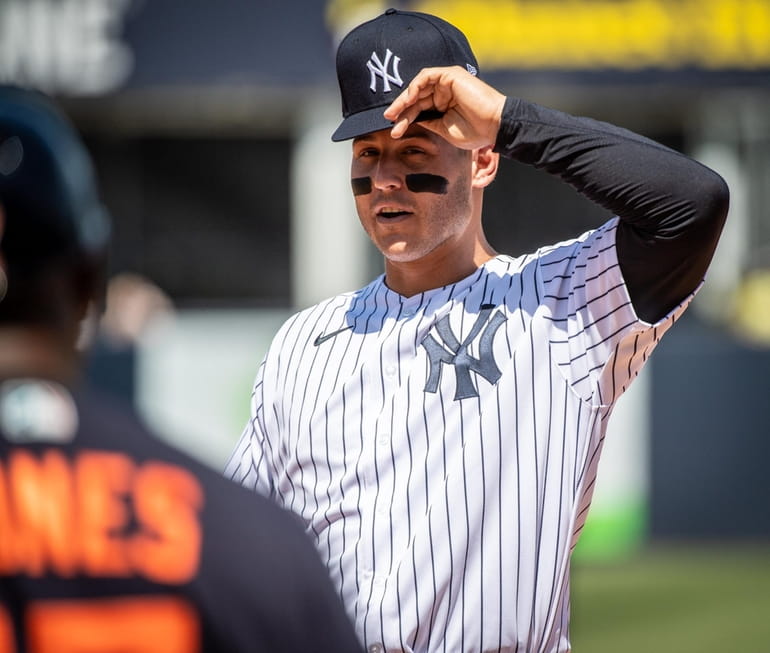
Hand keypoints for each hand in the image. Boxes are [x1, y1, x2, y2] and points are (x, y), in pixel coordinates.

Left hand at [383, 66, 506, 149]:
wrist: (494, 126)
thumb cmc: (475, 132)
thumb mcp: (444, 130)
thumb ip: (428, 122)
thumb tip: (410, 120)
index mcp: (443, 105)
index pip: (419, 109)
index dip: (405, 118)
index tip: (394, 131)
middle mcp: (444, 92)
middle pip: (416, 97)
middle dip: (400, 109)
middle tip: (388, 119)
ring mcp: (447, 82)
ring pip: (418, 86)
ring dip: (404, 98)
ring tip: (394, 112)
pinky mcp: (450, 75)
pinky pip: (426, 76)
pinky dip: (415, 86)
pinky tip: (409, 99)